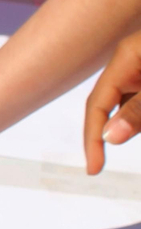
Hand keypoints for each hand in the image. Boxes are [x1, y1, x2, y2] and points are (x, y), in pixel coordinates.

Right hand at [85, 30, 140, 174]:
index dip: (93, 137)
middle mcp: (134, 62)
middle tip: (122, 155)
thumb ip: (140, 109)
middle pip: (116, 104)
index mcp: (127, 57)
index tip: (95, 170)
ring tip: (138, 126)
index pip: (97, 103)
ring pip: (137, 104)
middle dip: (128, 128)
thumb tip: (111, 137)